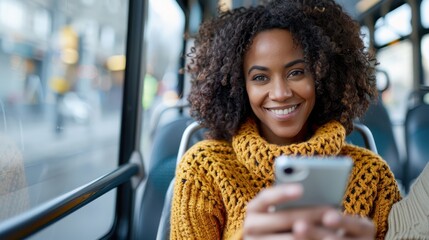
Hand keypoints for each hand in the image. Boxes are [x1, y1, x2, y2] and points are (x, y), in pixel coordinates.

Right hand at [243, 184, 374, 239]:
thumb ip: (292, 200)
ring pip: (289, 238)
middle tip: (331, 211)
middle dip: (309, 214)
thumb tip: (314, 194)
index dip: (283, 193)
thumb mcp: (278, 209)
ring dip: (313, 233)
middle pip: (283, 218)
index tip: (301, 189)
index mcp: (254, 208)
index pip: (266, 197)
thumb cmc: (280, 221)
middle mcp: (251, 226)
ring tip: (334, 228)